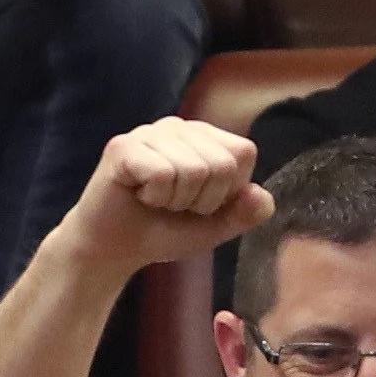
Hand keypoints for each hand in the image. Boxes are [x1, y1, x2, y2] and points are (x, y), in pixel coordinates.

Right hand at [60, 119, 272, 273]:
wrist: (114, 249)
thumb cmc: (163, 230)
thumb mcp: (214, 227)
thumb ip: (244, 213)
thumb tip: (261, 196)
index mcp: (205, 137)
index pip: (243, 153)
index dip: (227, 191)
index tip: (200, 203)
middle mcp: (179, 127)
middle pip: (220, 164)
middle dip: (201, 200)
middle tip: (174, 204)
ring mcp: (150, 133)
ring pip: (192, 170)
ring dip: (175, 201)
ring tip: (155, 200)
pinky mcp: (124, 147)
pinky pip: (162, 174)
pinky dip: (155, 197)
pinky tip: (139, 195)